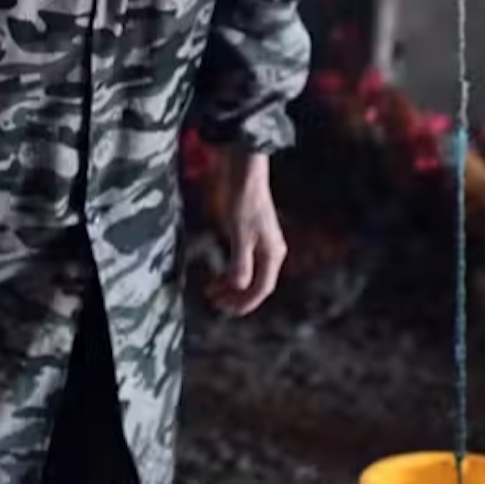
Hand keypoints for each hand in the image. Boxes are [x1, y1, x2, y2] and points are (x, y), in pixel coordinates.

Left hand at [205, 149, 285, 316]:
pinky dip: (230, 273)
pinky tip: (218, 276)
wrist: (243, 173)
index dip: (245, 302)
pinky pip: (242, 263)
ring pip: (248, 275)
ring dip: (231, 286)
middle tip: (214, 302)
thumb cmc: (244, 201)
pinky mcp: (249, 237)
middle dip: (236, 297)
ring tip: (212, 291)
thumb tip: (239, 287)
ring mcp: (260, 245)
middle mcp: (270, 252)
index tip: (227, 310)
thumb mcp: (240, 234)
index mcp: (272, 253)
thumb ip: (240, 263)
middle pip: (256, 284)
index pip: (261, 288)